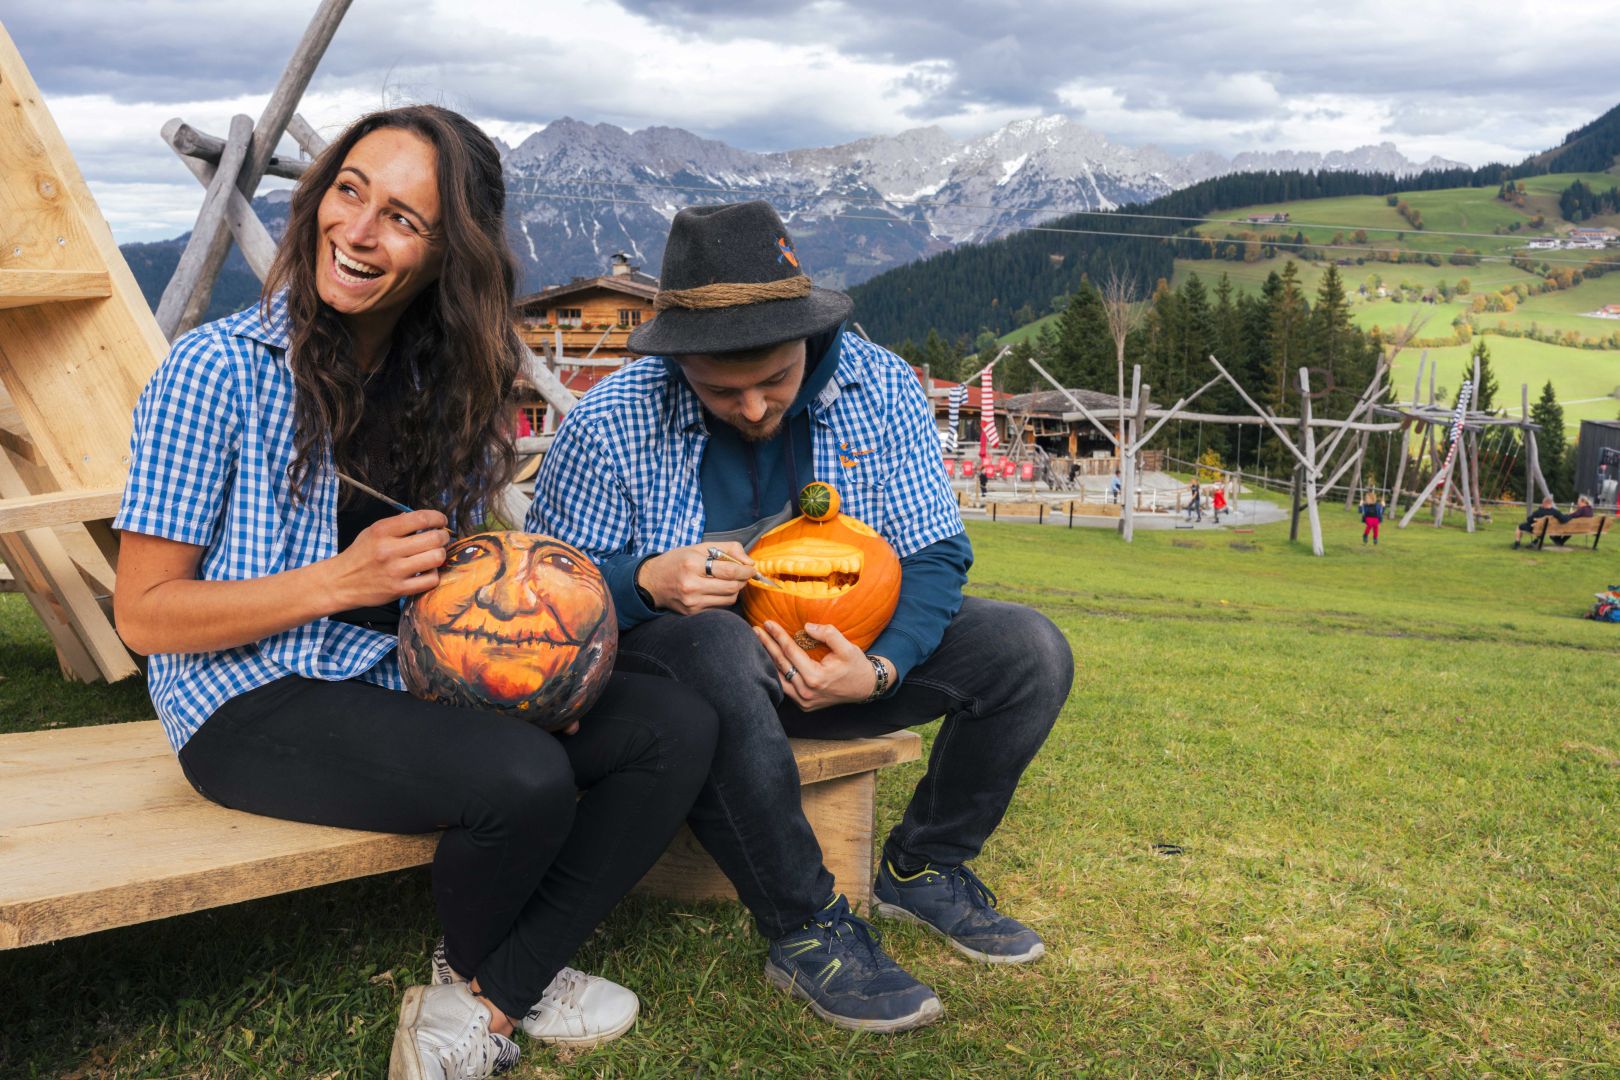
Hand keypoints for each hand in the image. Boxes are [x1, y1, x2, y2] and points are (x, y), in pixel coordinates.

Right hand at [328, 509, 448, 607]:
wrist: (340, 582)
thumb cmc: (359, 555)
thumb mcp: (372, 532)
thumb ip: (397, 524)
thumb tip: (424, 518)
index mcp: (382, 531)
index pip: (420, 518)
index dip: (438, 518)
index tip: (441, 521)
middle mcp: (389, 549)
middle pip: (433, 538)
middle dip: (443, 537)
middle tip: (441, 538)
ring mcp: (394, 570)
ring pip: (436, 558)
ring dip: (440, 555)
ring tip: (435, 554)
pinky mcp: (399, 589)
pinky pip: (430, 580)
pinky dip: (433, 575)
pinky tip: (427, 571)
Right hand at [638, 541, 753, 614]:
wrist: (651, 582)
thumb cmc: (676, 561)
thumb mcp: (699, 547)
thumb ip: (727, 549)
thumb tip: (749, 562)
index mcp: (692, 565)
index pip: (729, 570)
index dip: (745, 570)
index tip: (752, 568)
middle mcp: (691, 585)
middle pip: (732, 587)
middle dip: (743, 580)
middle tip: (744, 574)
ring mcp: (692, 602)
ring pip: (729, 599)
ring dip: (735, 590)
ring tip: (729, 581)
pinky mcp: (693, 613)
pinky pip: (720, 607)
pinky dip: (724, 598)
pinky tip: (717, 590)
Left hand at [753, 620, 882, 711]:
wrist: (865, 688)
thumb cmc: (856, 666)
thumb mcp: (847, 647)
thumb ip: (828, 634)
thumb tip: (806, 627)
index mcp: (816, 678)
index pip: (790, 652)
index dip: (778, 636)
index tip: (767, 623)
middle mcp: (806, 692)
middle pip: (780, 664)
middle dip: (766, 645)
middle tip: (754, 630)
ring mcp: (804, 702)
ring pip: (778, 678)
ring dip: (767, 660)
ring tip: (757, 644)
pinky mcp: (804, 705)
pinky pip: (784, 688)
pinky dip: (776, 673)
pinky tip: (769, 661)